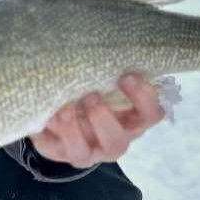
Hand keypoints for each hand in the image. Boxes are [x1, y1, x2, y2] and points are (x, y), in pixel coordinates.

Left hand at [29, 73, 164, 167]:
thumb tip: (101, 46)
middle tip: (91, 95)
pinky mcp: (59, 153)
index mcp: (131, 121)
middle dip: (102, 118)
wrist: (63, 111)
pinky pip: (55, 148)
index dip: (143, 99)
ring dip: (73, 128)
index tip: (127, 76)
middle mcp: (111, 141)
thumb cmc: (92, 87)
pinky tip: (48, 114)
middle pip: (117, 142)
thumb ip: (108, 70)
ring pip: (84, 153)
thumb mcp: (103, 79)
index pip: (150, 115)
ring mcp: (86, 153)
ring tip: (65, 107)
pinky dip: (51, 130)